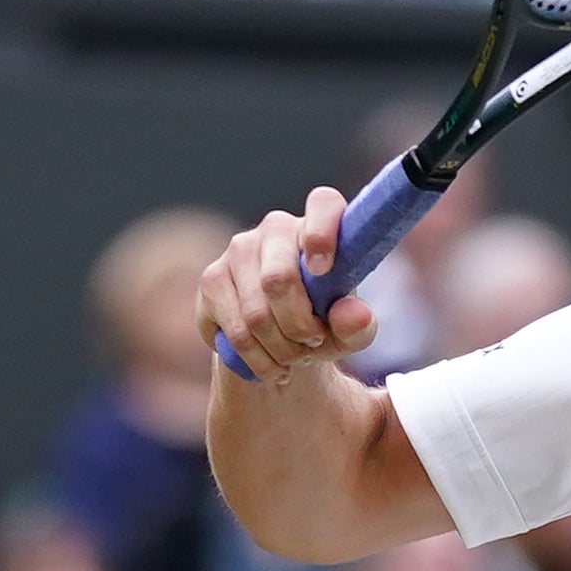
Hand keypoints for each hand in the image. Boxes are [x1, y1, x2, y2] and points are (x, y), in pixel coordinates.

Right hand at [197, 181, 377, 387]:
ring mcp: (239, 249)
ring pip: (256, 313)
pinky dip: (260, 360)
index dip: (321, 233)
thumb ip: (358, 325)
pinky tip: (273, 366)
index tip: (323, 270)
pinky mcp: (212, 278)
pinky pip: (236, 330)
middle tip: (312, 344)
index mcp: (320, 225)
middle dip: (299, 327)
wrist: (279, 337)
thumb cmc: (323, 321)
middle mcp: (276, 227)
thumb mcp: (349, 332)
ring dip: (281, 350)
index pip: (323, 204)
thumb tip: (354, 315)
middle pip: (279, 279)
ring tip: (295, 358)